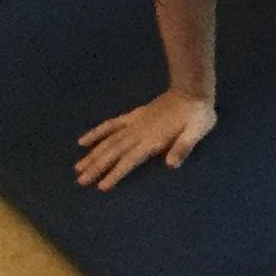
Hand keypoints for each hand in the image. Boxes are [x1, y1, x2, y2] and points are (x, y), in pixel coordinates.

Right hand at [74, 89, 218, 187]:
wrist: (192, 89)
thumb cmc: (197, 115)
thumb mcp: (197, 131)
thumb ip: (184, 147)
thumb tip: (171, 164)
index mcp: (153, 140)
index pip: (130, 160)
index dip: (116, 173)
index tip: (101, 186)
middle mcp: (139, 133)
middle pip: (114, 152)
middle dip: (97, 167)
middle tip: (80, 181)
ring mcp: (134, 123)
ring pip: (109, 141)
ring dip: (93, 154)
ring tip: (77, 168)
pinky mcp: (133, 116)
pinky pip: (111, 125)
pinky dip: (96, 133)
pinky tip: (83, 141)